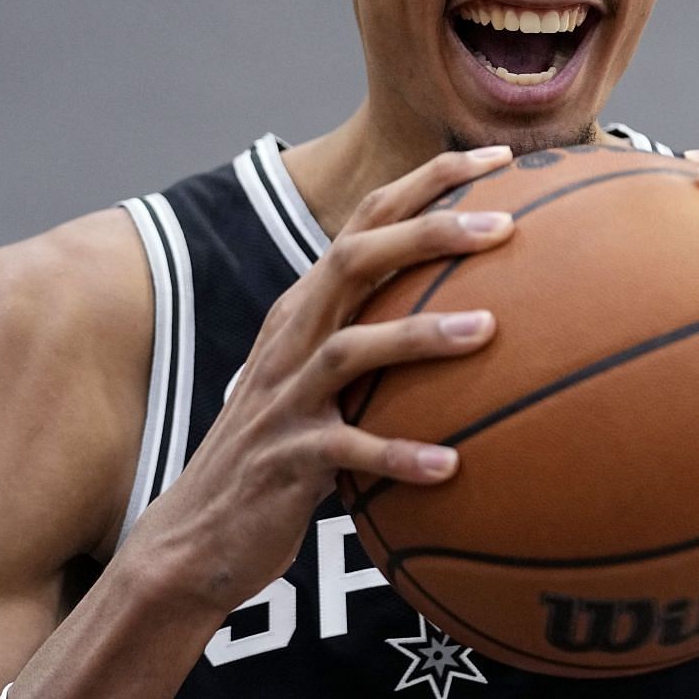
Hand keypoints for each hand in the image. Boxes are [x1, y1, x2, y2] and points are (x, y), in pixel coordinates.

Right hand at [123, 146, 516, 616]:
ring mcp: (284, 399)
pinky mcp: (285, 463)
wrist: (194, 539)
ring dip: (421, 335)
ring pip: (352, 348)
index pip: (367, 223)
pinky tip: (450, 466)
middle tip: (504, 224)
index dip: (428, 182)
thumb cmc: (282, 458)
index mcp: (306, 311)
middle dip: (428, 231)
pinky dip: (398, 455)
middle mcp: (291, 340)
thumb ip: (384, 346)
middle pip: (355, 259)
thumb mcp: (326, 387)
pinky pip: (347, 454)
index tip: (499, 159)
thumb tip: (490, 319)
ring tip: (489, 330)